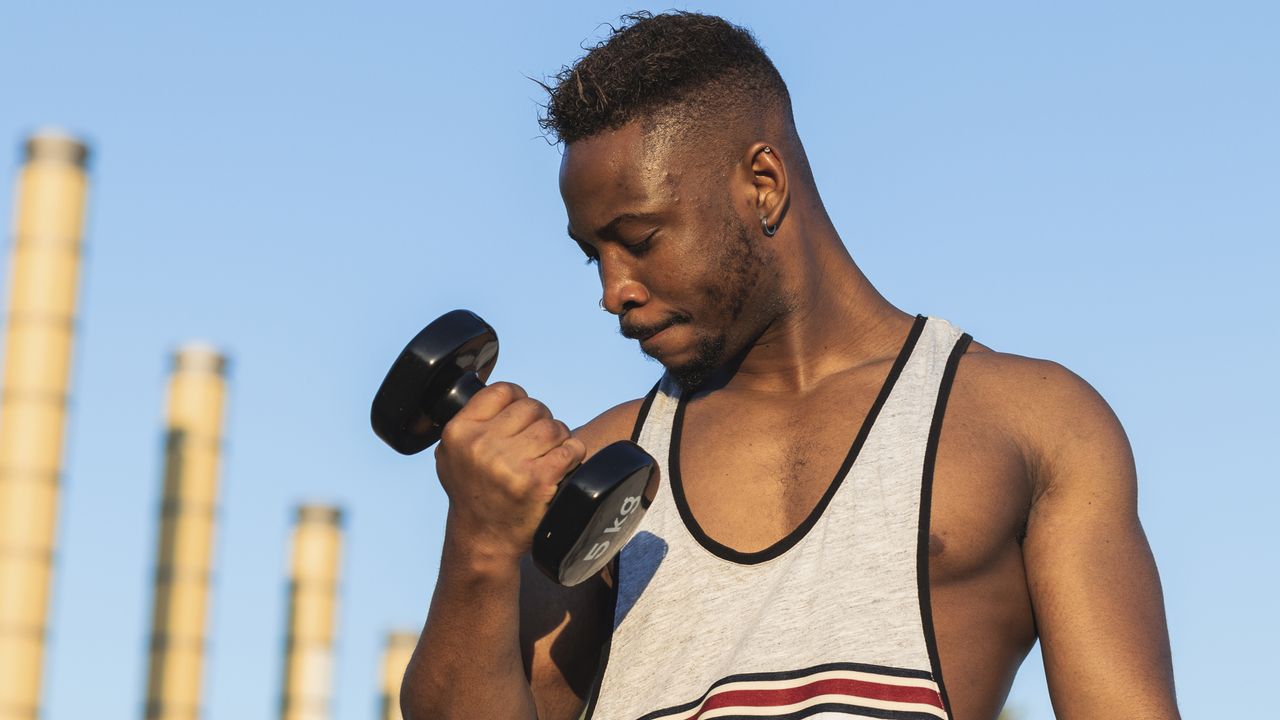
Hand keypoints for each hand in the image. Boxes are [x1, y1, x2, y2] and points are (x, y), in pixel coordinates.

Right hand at [434, 382, 586, 563]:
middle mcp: (481, 445)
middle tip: (539, 442)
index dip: (519, 400)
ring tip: (550, 454)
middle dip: (542, 421)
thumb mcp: (451, 455)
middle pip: (532, 407)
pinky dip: (574, 453)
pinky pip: (570, 448)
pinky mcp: (537, 481)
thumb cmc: (472, 494)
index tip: (523, 418)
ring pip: (554, 426)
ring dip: (559, 438)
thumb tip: (506, 394)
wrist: (483, 540)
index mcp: (459, 432)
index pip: (503, 391)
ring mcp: (509, 464)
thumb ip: (470, 423)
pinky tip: (565, 463)